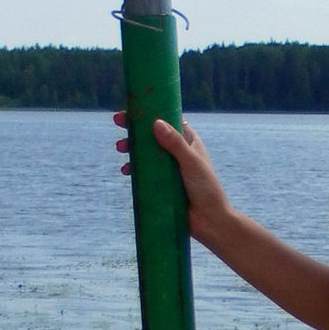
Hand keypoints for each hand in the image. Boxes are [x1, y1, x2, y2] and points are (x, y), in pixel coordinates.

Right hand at [113, 110, 231, 237]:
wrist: (209, 221)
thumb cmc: (206, 189)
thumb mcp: (191, 162)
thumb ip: (175, 144)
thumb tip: (156, 123)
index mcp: (188, 142)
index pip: (168, 120)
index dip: (151, 113)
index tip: (134, 109)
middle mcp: (178, 153)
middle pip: (153, 135)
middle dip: (136, 129)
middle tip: (119, 123)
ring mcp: (169, 169)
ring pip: (146, 153)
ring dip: (132, 149)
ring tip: (121, 149)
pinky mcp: (162, 184)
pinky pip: (145, 173)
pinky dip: (134, 170)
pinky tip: (126, 170)